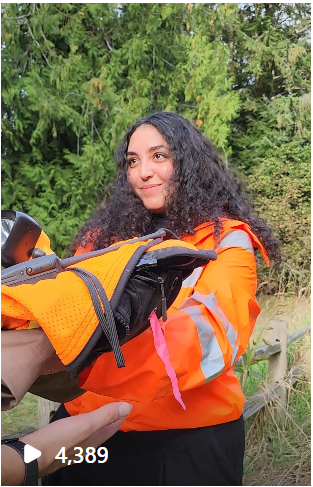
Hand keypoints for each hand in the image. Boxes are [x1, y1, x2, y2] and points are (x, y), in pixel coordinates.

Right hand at [1, 402, 131, 484]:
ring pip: (89, 433)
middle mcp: (85, 447)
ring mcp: (72, 447)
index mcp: (94, 442)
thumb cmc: (60, 440)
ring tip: (96, 409)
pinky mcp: (60, 445)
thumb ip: (105, 416)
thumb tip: (128, 407)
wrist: (31, 455)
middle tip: (113, 404)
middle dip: (108, 419)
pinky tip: (76, 420)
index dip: (120, 417)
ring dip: (95, 421)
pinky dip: (81, 424)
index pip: (112, 428)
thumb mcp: (85, 424)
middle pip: (101, 432)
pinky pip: (76, 433)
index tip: (127, 405)